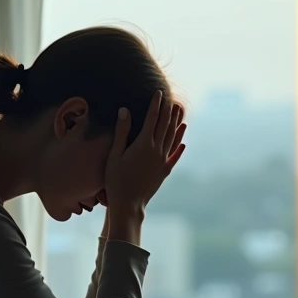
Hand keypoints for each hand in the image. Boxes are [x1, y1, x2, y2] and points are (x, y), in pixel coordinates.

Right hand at [104, 91, 185, 215]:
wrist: (128, 204)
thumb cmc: (116, 180)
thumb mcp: (114, 154)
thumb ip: (122, 132)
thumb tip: (125, 110)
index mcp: (144, 144)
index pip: (151, 119)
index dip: (155, 105)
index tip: (158, 93)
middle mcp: (157, 151)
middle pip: (164, 126)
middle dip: (167, 111)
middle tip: (170, 98)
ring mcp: (162, 161)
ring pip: (172, 138)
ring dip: (175, 124)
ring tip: (179, 113)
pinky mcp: (164, 171)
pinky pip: (174, 156)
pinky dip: (179, 147)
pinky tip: (183, 143)